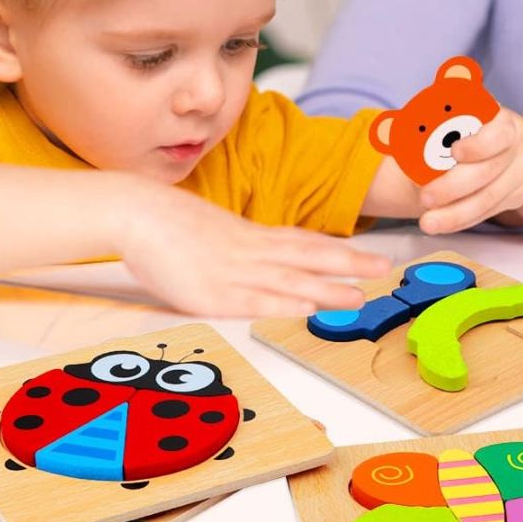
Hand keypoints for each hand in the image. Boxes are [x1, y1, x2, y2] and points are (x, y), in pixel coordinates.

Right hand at [118, 180, 391, 316]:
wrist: (138, 213)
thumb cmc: (171, 225)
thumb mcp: (217, 233)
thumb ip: (242, 247)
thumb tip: (264, 258)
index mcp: (253, 236)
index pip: (305, 242)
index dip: (340, 250)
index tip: (369, 256)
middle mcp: (252, 251)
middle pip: (309, 256)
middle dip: (349, 263)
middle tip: (384, 269)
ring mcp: (234, 270)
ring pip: (290, 279)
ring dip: (327, 288)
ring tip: (359, 297)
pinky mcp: (212, 292)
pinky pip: (254, 298)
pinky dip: (283, 303)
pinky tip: (307, 308)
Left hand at [416, 107, 522, 232]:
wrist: (506, 146)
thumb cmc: (478, 126)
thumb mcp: (468, 110)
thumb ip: (449, 110)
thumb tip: (423, 119)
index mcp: (508, 125)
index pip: (499, 136)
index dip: (478, 145)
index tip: (454, 151)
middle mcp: (522, 153)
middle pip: (489, 174)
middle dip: (454, 188)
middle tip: (425, 197)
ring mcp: (521, 179)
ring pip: (488, 201)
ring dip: (455, 214)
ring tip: (427, 222)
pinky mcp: (514, 199)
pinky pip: (486, 213)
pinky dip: (461, 220)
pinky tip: (441, 225)